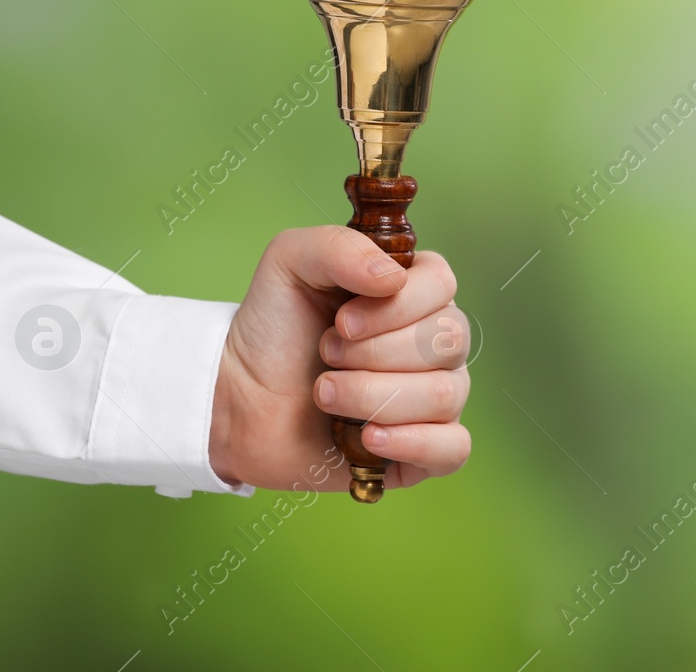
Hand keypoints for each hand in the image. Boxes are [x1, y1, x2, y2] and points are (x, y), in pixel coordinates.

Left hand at [209, 226, 471, 491]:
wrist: (241, 398)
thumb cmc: (274, 327)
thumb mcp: (289, 263)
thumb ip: (338, 247)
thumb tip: (393, 278)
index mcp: (414, 290)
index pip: (442, 285)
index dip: (394, 307)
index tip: (342, 322)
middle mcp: (435, 341)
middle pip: (447, 341)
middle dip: (373, 354)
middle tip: (326, 355)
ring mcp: (435, 396)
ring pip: (444, 394)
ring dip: (371, 397)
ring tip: (325, 395)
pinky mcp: (425, 449)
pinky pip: (454, 447)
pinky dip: (411, 442)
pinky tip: (367, 437)